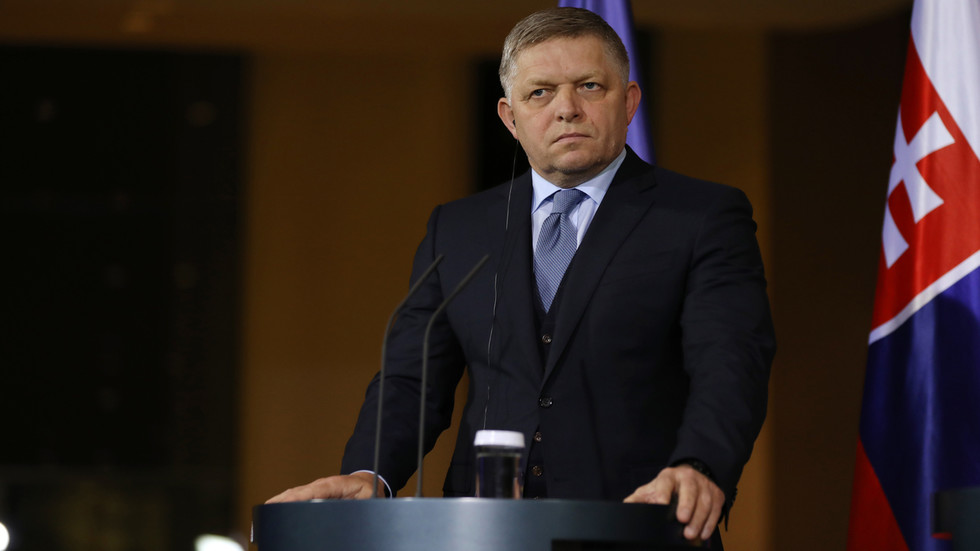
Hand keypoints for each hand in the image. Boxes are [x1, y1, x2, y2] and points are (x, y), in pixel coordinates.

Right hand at [265, 472, 384, 502]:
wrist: (368, 482)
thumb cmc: (368, 492)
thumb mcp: (367, 499)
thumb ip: (357, 506)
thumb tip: (347, 513)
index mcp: (335, 484)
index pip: (313, 490)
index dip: (296, 497)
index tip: (282, 504)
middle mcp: (322, 485)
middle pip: (297, 492)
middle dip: (280, 501)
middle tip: (265, 514)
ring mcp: (316, 488)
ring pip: (293, 494)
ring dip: (279, 502)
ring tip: (264, 515)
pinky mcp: (313, 493)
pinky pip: (296, 497)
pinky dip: (283, 502)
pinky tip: (274, 512)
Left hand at [623, 465, 724, 541]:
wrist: (691, 475)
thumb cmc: (668, 487)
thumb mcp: (652, 489)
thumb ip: (638, 499)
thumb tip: (625, 507)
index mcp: (669, 476)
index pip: (666, 482)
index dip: (663, 492)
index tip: (661, 503)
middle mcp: (688, 478)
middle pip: (689, 490)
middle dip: (686, 505)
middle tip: (682, 520)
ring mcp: (704, 485)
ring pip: (704, 501)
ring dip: (699, 519)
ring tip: (691, 534)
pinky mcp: (716, 495)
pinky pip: (716, 509)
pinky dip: (710, 523)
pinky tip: (704, 533)